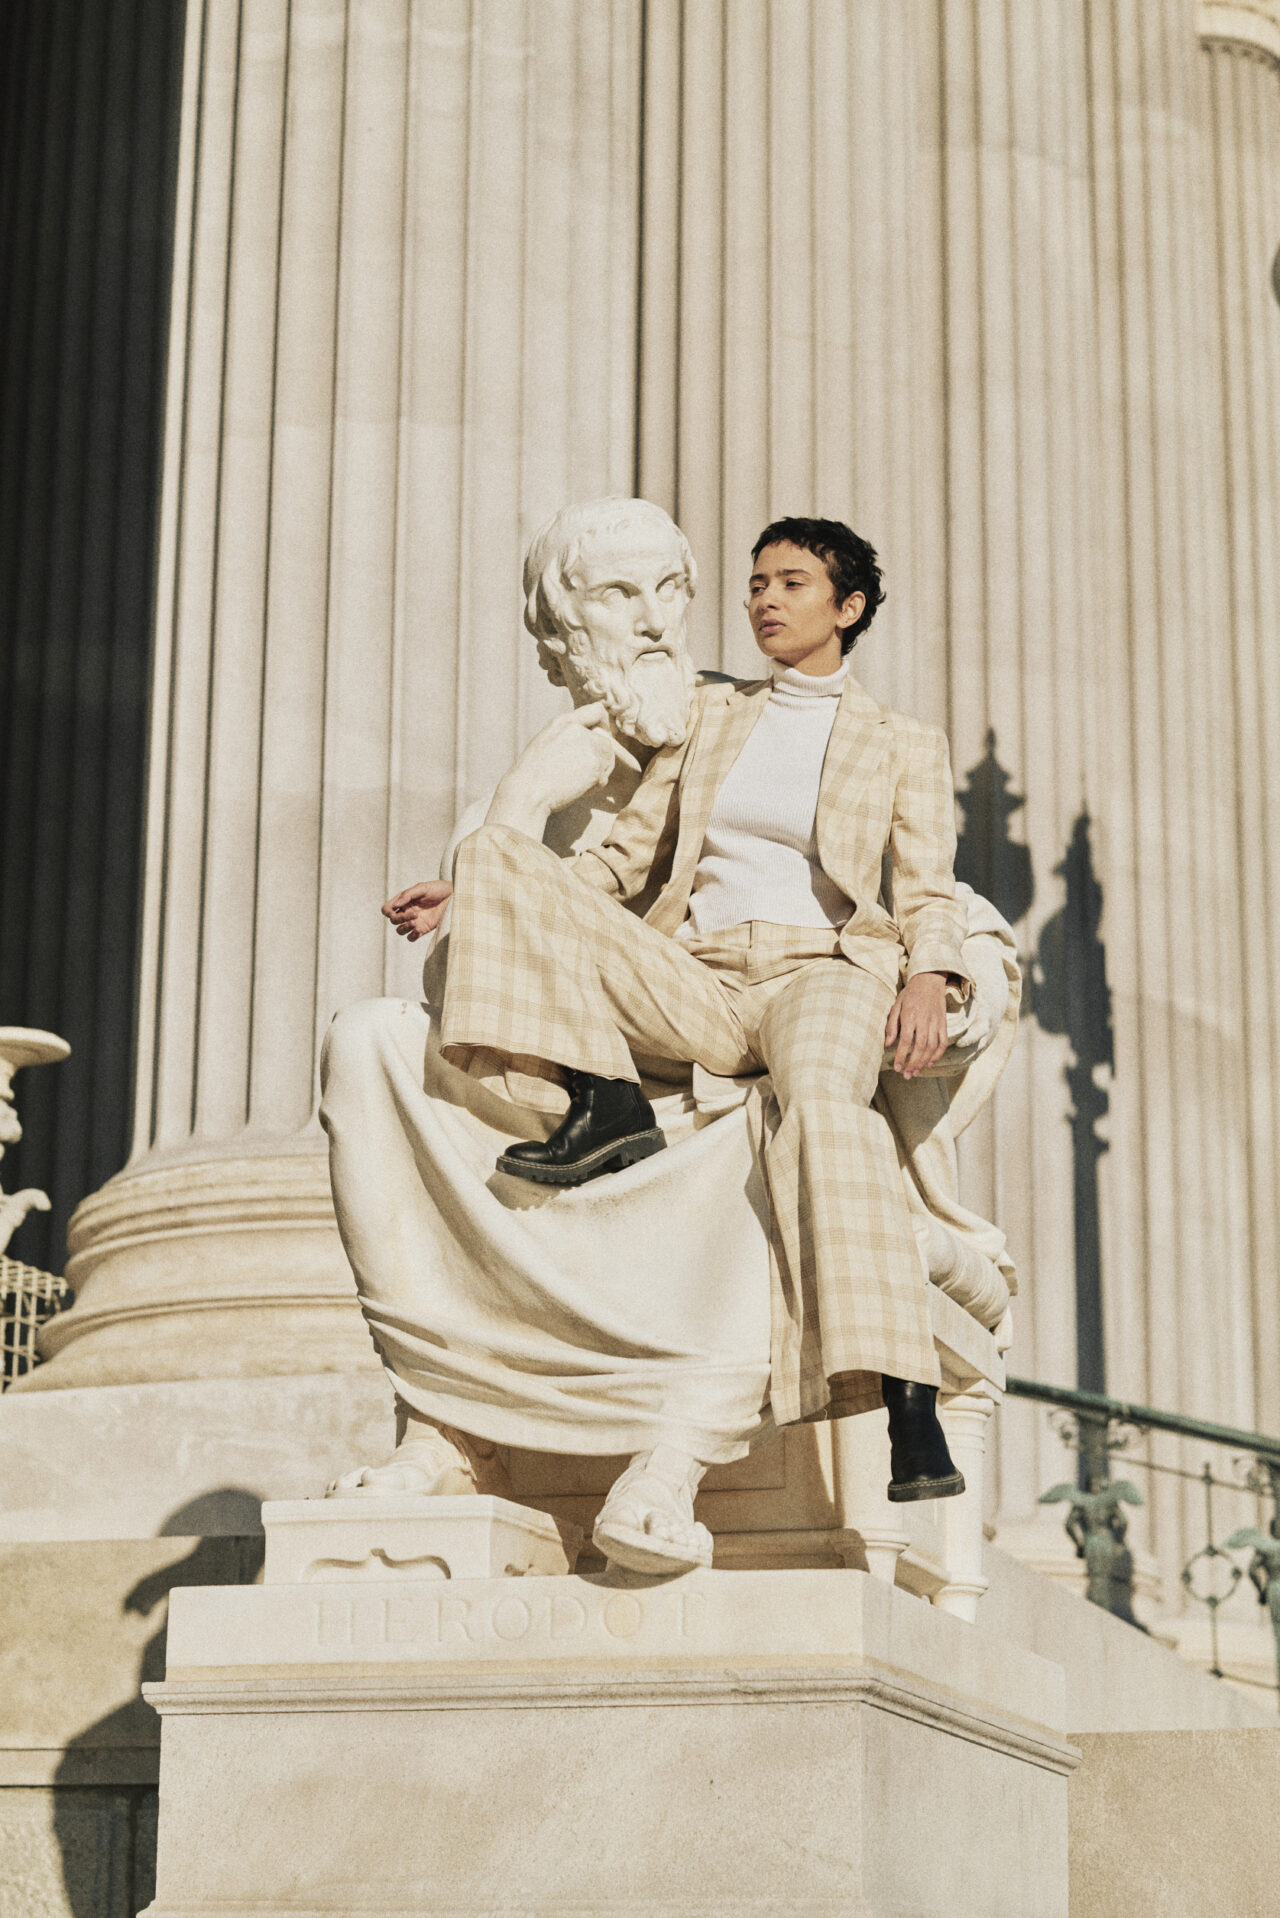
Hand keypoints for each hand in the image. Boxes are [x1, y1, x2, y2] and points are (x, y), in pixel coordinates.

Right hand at [382, 879, 452, 941]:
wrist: (454, 896)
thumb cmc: (438, 889)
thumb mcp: (422, 888)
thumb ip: (408, 895)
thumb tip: (396, 905)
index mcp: (404, 901)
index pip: (387, 909)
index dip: (388, 911)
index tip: (398, 908)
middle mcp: (407, 911)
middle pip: (393, 921)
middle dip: (400, 919)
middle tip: (414, 914)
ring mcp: (414, 921)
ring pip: (400, 930)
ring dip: (404, 928)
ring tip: (415, 922)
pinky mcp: (423, 929)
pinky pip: (411, 938)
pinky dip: (412, 936)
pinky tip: (419, 930)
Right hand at [486, 702, 640, 830]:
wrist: (528, 792)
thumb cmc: (533, 774)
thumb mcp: (547, 741)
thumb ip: (570, 735)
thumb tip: (596, 737)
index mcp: (564, 722)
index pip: (597, 711)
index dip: (603, 726)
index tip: (600, 739)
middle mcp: (579, 730)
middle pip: (606, 742)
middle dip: (598, 758)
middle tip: (577, 772)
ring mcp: (590, 747)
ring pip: (607, 760)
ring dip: (597, 773)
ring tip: (573, 780)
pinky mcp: (596, 765)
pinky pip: (603, 778)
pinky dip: (593, 786)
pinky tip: (574, 788)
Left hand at [884, 972, 948, 1077]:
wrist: (929, 981)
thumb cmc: (910, 994)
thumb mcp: (896, 1006)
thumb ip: (891, 1025)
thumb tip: (887, 1045)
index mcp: (910, 1015)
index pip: (906, 1040)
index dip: (901, 1055)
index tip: (897, 1067)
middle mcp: (924, 1020)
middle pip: (920, 1046)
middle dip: (913, 1063)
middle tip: (907, 1075)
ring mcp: (935, 1022)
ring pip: (932, 1046)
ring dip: (924, 1062)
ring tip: (915, 1072)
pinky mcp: (943, 1023)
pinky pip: (943, 1042)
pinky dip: (938, 1054)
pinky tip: (930, 1063)